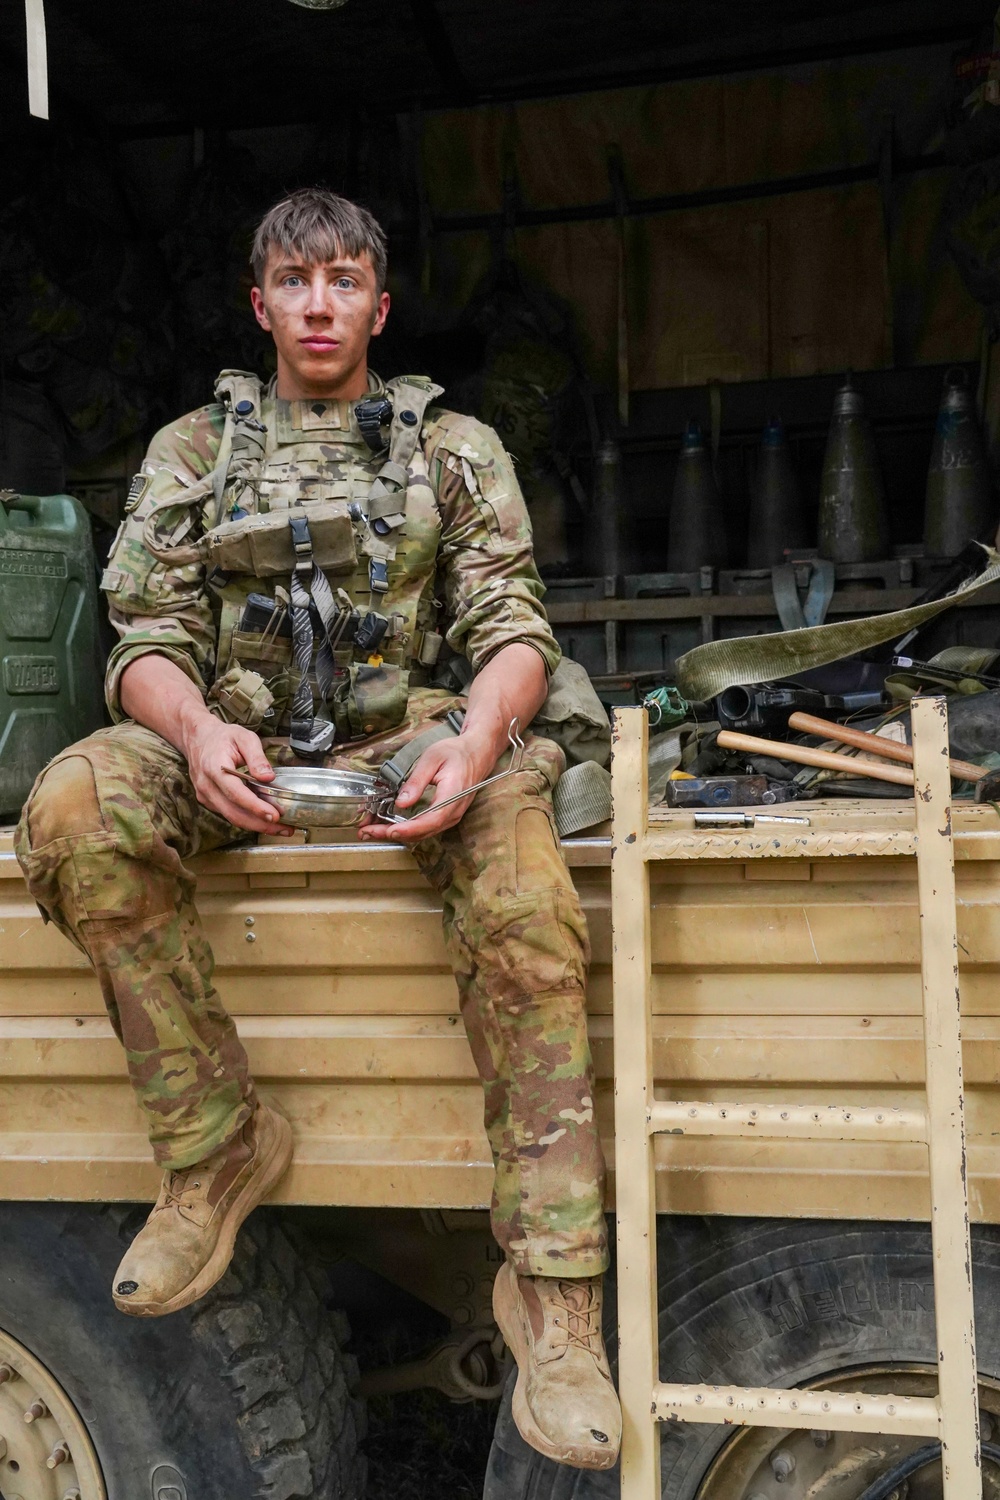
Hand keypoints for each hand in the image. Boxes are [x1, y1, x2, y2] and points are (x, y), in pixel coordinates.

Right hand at [181, 715, 291, 834]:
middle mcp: (207, 785)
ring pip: (231, 817)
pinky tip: (263, 819)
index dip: (255, 806)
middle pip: (234, 812)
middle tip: (284, 828)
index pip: (235, 793)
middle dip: (260, 824)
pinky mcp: (208, 800)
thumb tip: (268, 777)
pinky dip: (247, 819)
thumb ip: (257, 757)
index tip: (274, 815)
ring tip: (280, 827)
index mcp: (214, 767)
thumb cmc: (223, 737)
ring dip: (256, 825)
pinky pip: (228, 813)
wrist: (198, 738)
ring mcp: (205, 795)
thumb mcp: (244, 737)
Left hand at [359, 734, 495, 843]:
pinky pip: (427, 828)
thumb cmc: (456, 752)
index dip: (410, 828)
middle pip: (424, 831)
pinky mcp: (447, 816)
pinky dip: (407, 830)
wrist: (477, 753)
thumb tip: (401, 803)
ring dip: (398, 834)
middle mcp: (454, 811)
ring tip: (372, 830)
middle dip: (394, 834)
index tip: (390, 831)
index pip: (431, 819)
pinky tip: (390, 826)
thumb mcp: (432, 758)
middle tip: (367, 831)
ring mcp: (452, 816)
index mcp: (453, 795)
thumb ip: (417, 781)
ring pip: (424, 833)